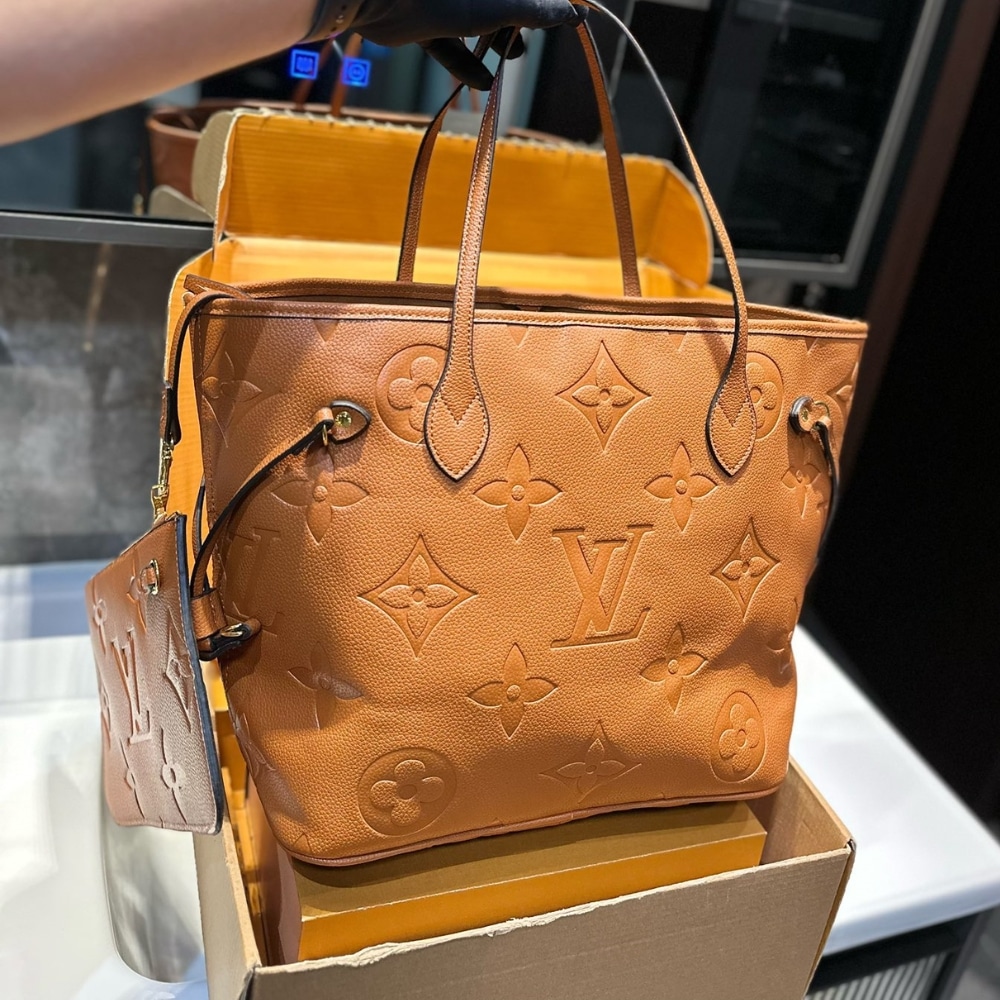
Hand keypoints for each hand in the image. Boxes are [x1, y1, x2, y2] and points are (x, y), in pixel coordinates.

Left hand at [349, 0, 583, 88]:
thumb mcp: (504, 6)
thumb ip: (540, 10)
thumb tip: (577, 15)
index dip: (545, 7)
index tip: (564, 21)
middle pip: (502, 7)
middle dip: (517, 25)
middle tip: (527, 42)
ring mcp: (445, 4)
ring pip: (476, 24)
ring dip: (494, 45)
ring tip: (509, 61)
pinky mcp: (423, 24)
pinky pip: (449, 45)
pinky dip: (465, 64)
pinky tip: (484, 83)